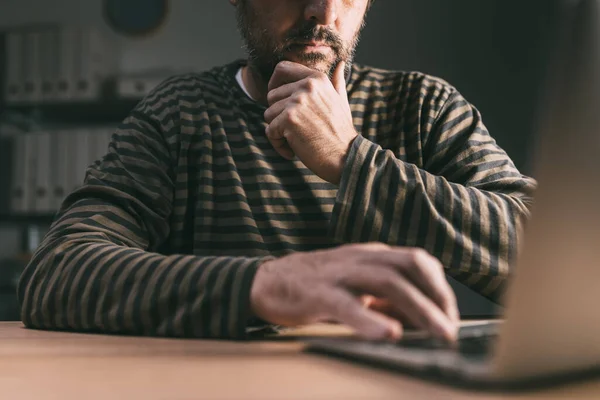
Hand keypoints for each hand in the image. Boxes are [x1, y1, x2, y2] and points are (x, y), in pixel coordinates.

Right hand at [250, 243, 459, 340]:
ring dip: (419, 308)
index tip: (450, 316)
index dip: (440, 288)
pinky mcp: (317, 293)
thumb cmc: (316, 287)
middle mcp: (360, 258)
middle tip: (451, 329)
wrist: (267, 282)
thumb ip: (386, 299)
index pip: (417, 261)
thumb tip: (421, 320)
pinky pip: (347, 305)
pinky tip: (389, 334)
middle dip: (438, 297)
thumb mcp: (356, 287)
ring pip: (387, 282)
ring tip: (439, 333)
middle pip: (409, 266)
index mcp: (371, 255)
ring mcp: (339, 274)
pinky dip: (371, 319)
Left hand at [264, 61, 357, 184]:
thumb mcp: (341, 101)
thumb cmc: (341, 132)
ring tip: (297, 141)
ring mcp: (297, 102)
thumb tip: (340, 63)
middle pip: (271, 96)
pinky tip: (293, 151)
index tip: (276, 100)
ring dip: (278, 132)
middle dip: (278, 116)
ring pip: (268, 114)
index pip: (282, 68)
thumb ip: (336, 81)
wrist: (346, 157)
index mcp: (317, 78)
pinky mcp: (289, 119)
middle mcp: (307, 86)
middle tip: (295, 130)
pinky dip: (278, 145)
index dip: (274, 83)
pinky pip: (270, 131)